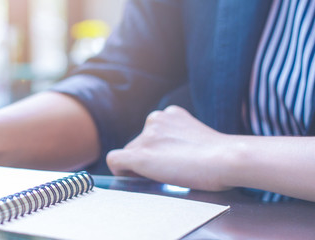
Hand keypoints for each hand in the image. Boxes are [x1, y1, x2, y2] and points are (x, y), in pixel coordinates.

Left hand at [106, 105, 232, 190]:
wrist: (226, 159)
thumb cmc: (221, 156)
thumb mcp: (197, 137)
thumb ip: (179, 140)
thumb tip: (169, 157)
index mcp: (170, 114)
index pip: (151, 133)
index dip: (156, 150)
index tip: (167, 162)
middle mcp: (154, 120)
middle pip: (138, 143)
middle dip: (147, 158)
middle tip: (165, 173)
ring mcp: (146, 137)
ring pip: (130, 153)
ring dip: (139, 166)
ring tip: (161, 177)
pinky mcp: (139, 155)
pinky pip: (115, 160)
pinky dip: (120, 170)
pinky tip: (131, 178)